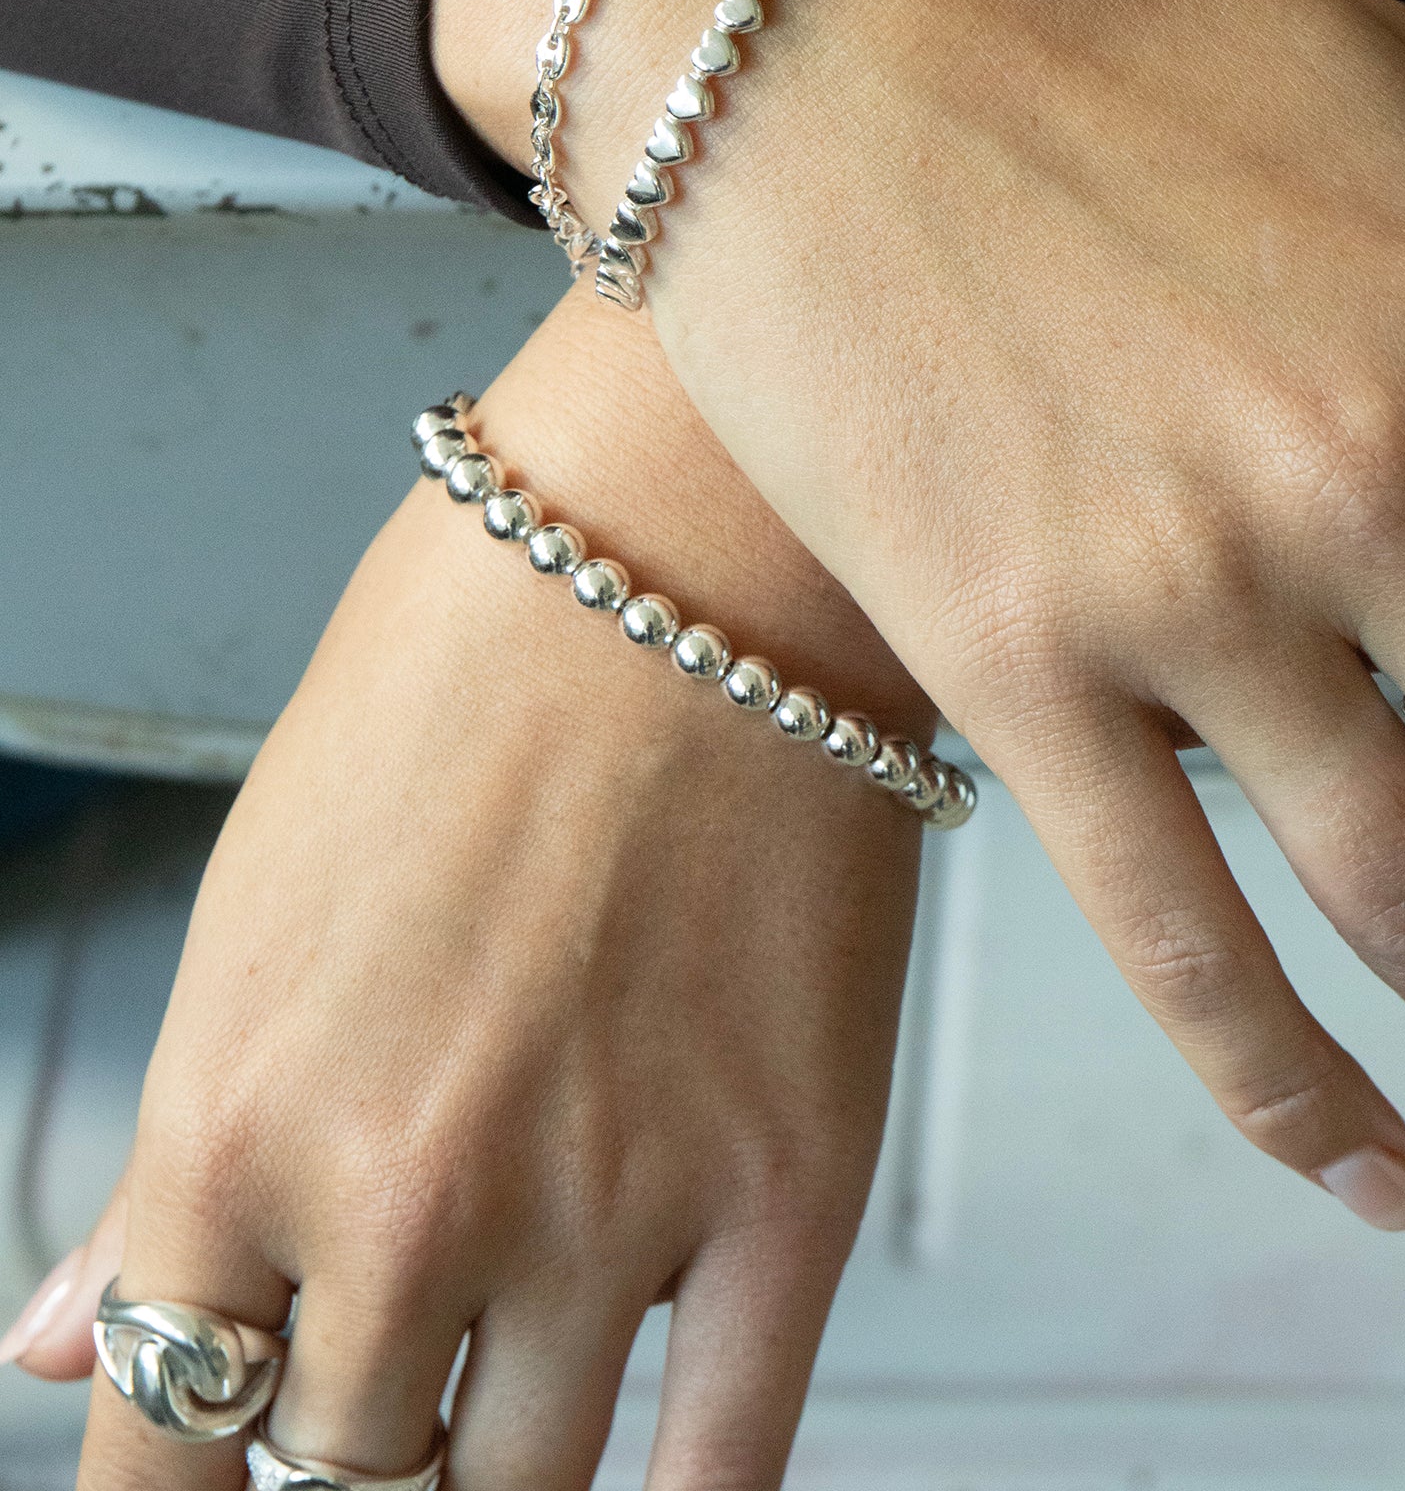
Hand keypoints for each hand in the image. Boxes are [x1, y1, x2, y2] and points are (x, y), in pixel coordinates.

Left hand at [3, 288, 931, 1489]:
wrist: (694, 550)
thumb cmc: (473, 668)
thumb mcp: (264, 892)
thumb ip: (177, 1149)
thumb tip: (69, 1337)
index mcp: (239, 1122)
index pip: (162, 1439)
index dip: (184, 1477)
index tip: (224, 1472)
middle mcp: (409, 1203)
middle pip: (352, 1469)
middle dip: (361, 1427)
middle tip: (406, 1351)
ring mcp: (612, 1208)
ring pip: (524, 1486)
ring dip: (504, 1454)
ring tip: (524, 1365)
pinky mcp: (789, 1184)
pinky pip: (727, 1454)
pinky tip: (664, 1485)